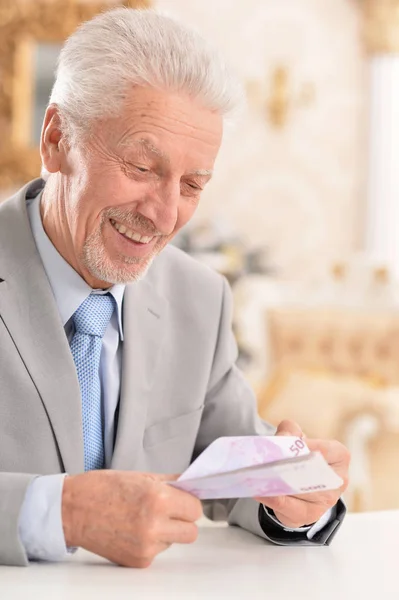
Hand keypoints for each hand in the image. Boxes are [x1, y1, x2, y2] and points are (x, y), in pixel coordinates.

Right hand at [62, 470, 202, 567]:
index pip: (195, 508)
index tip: (182, 500)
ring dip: (166, 531)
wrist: (72, 510)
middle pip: (191, 532)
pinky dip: (150, 542)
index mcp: (157, 499)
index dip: (188, 502)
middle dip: (183, 520)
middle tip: (170, 511)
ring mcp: (146, 546)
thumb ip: (169, 483)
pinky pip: (157, 552)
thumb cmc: (102, 489)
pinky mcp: (138, 561)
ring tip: (143, 518)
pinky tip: (133, 529)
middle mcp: (154, 525)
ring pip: (174, 542)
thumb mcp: (140, 477)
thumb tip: (189, 486)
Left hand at [255, 420, 349, 527]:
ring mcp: (326, 500)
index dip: (302, 446)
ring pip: (298, 490)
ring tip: (258, 474)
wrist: (304, 489)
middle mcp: (338, 480)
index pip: (322, 449)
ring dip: (276, 482)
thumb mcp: (299, 439)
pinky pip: (288, 507)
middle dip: (287, 465)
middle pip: (309, 471)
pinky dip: (272, 498)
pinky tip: (259, 491)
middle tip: (266, 460)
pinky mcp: (309, 515)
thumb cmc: (303, 458)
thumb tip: (282, 438)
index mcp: (339, 456)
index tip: (283, 444)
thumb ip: (290, 431)